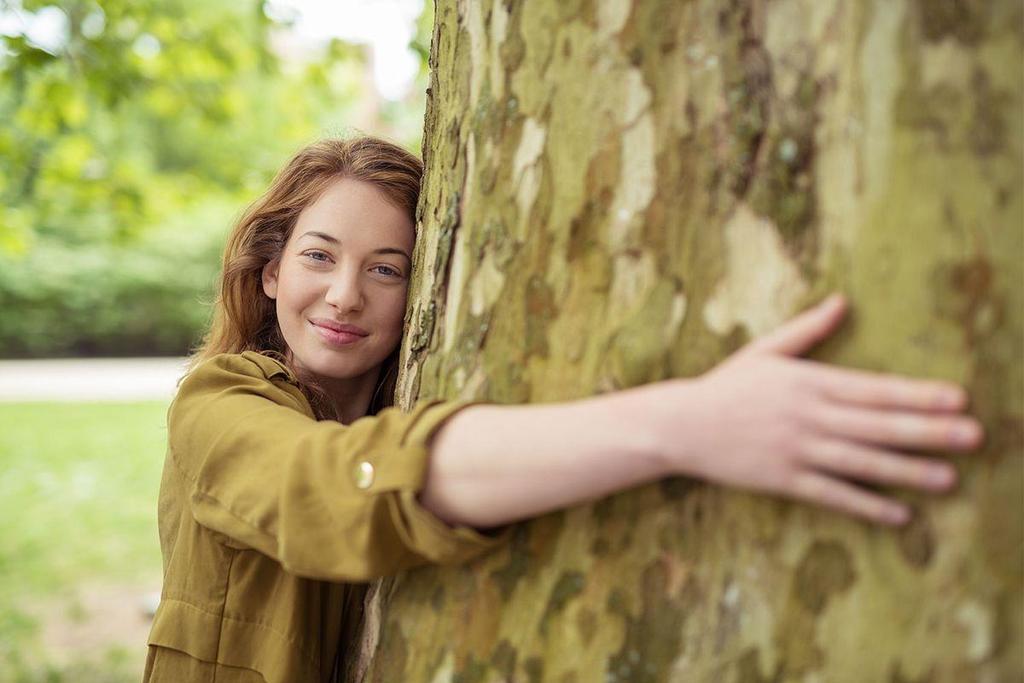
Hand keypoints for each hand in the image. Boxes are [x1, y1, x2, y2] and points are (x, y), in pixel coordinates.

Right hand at [660, 294, 983, 525]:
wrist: (681, 425)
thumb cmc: (725, 385)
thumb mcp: (765, 351)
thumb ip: (808, 330)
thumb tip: (843, 301)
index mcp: (808, 382)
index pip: (874, 388)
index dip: (917, 394)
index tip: (957, 397)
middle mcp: (808, 416)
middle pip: (878, 425)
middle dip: (929, 431)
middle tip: (974, 436)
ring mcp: (796, 450)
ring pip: (862, 462)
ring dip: (908, 471)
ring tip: (949, 478)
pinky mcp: (783, 480)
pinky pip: (833, 494)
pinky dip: (867, 505)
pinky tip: (900, 514)